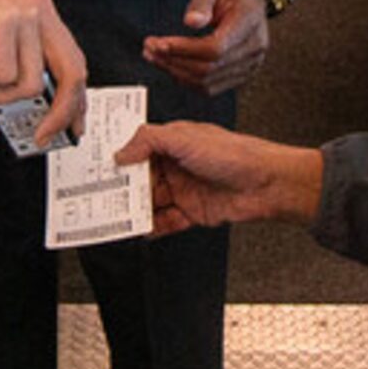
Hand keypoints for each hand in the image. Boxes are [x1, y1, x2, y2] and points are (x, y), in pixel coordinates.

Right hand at [0, 0, 86, 146]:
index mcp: (36, 12)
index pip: (73, 63)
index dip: (75, 101)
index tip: (69, 128)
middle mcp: (37, 9)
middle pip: (72, 74)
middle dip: (57, 114)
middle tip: (36, 135)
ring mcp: (23, 12)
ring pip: (28, 83)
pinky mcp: (3, 19)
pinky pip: (1, 75)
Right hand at [114, 120, 323, 232]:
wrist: (267, 184)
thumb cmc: (233, 154)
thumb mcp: (184, 138)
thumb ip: (148, 140)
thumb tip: (121, 153)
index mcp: (174, 142)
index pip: (140, 150)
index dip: (121, 159)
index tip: (100, 168)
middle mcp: (177, 166)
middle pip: (142, 179)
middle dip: (123, 188)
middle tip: (100, 197)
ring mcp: (185, 190)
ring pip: (152, 202)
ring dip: (135, 210)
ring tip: (115, 217)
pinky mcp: (193, 212)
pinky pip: (167, 222)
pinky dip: (152, 227)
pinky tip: (140, 230)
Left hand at [141, 0, 268, 93]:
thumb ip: (201, 2)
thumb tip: (191, 22)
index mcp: (249, 21)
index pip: (215, 47)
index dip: (184, 49)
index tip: (158, 43)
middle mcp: (254, 47)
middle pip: (209, 68)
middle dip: (174, 61)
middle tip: (148, 49)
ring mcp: (251, 64)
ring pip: (208, 81)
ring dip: (177, 73)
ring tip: (154, 57)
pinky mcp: (242, 74)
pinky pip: (212, 86)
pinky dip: (188, 80)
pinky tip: (170, 66)